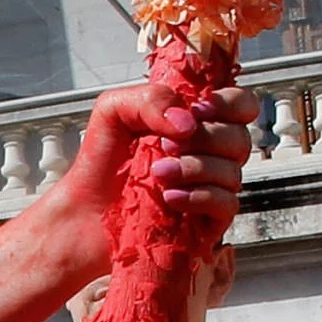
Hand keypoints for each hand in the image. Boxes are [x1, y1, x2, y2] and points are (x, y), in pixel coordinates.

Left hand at [49, 77, 254, 256]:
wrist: (81, 215)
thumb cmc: (98, 167)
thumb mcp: (113, 112)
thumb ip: (150, 99)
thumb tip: (187, 121)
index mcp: (192, 124)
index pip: (239, 105)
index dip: (230, 104)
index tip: (199, 110)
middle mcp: (207, 155)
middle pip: (240, 138)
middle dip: (206, 138)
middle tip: (166, 145)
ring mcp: (209, 189)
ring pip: (233, 173)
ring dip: (195, 168)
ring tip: (159, 173)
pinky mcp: (206, 222)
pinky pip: (227, 205)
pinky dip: (201, 197)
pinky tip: (170, 198)